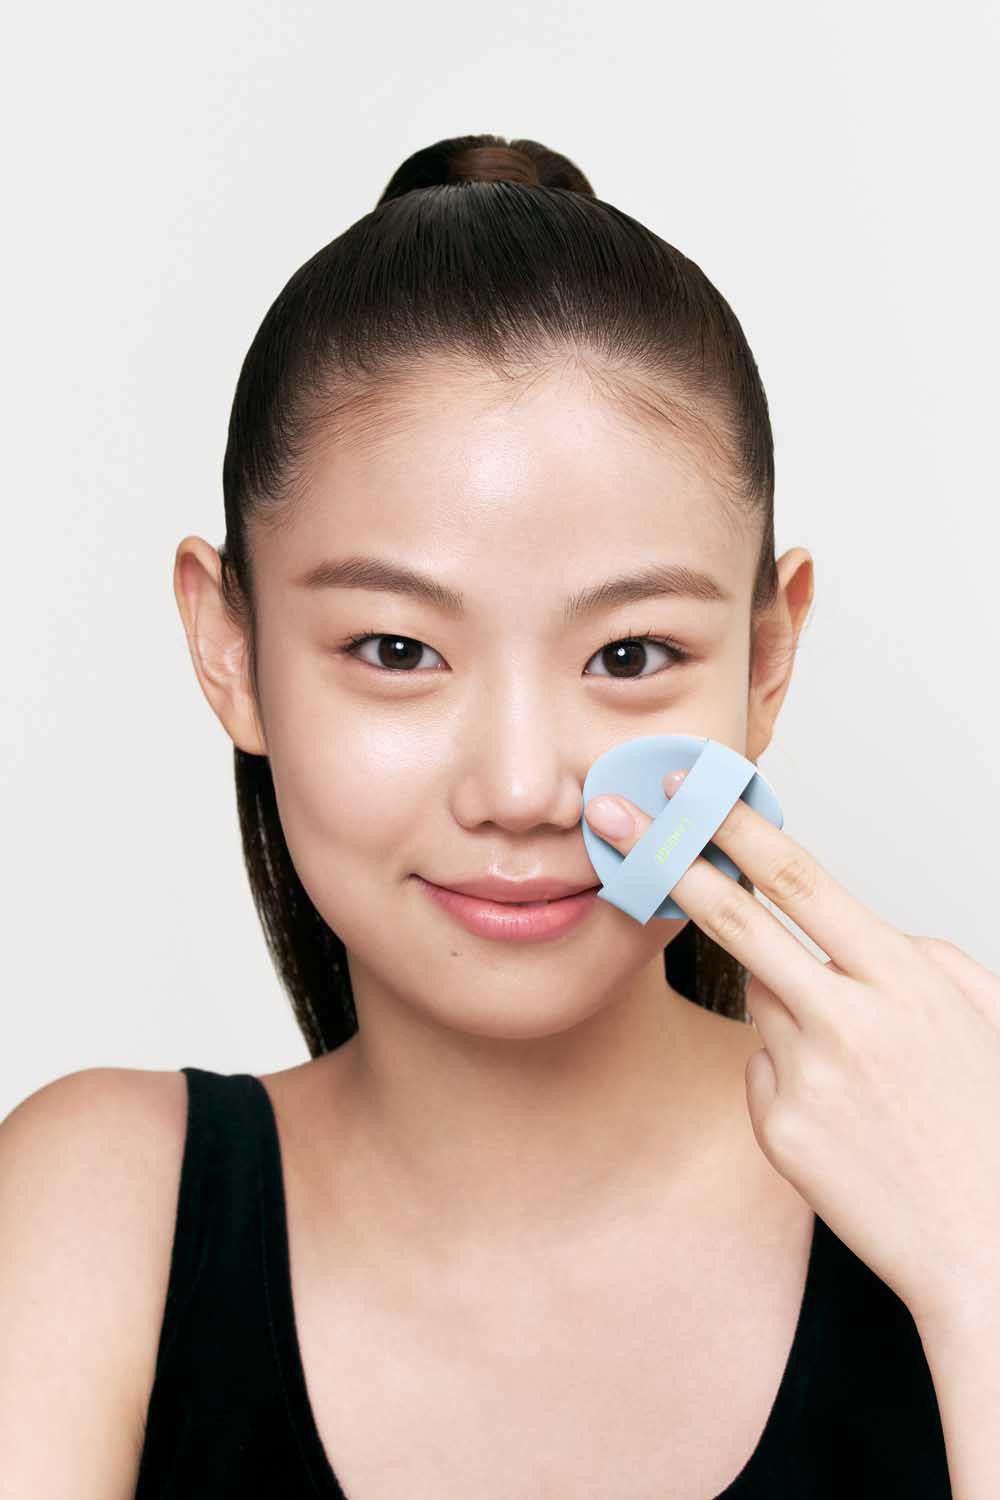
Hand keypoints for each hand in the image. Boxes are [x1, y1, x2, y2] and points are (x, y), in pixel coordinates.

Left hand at [585, 769, 999, 1339]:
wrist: (989, 1248)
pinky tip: (847, 1120)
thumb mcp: (977, 1011)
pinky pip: (762, 1071)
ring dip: (789, 1010)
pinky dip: (792, 1079)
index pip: (798, 877)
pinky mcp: (778, 1129)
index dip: (732, 824)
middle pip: (734, 918)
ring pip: (758, 1001)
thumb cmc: (986, 1125)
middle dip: (667, 858)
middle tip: (614, 822)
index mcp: (900, 977)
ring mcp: (806, 1076)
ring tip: (864, 1073)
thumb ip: (913, 955)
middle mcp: (846, 1019)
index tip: (684, 789)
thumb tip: (849, 930)